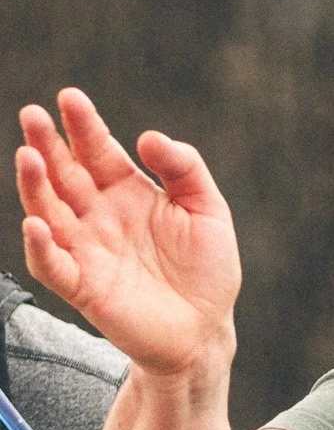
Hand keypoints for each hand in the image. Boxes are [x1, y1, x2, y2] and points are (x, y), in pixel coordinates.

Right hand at [15, 89, 239, 380]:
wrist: (207, 331)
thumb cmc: (207, 271)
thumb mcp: (208, 210)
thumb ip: (184, 167)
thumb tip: (148, 137)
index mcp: (127, 192)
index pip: (96, 150)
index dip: (82, 125)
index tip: (69, 98)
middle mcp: (99, 216)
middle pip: (64, 174)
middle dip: (47, 145)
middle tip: (32, 116)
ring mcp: (87, 250)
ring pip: (49, 212)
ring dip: (35, 185)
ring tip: (28, 157)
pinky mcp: (84, 287)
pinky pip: (52, 265)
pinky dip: (40, 246)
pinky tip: (37, 223)